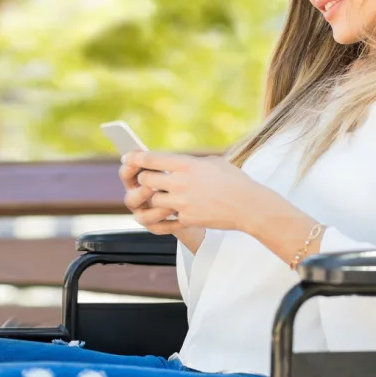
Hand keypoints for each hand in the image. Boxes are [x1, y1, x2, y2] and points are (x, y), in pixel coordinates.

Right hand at [119, 159, 186, 235]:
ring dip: (157, 211)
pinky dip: (170, 224)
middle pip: (130, 199)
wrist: (195, 202)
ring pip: (143, 217)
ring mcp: (143, 214)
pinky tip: (181, 219)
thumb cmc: (182, 179)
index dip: (129, 168)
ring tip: (172, 206)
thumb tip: (161, 156)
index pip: (125, 173)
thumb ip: (163, 162)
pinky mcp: (154, 226)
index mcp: (136, 179)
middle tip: (151, 188)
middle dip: (141, 193)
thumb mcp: (174, 167)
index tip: (137, 163)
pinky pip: (158, 228)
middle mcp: (136, 198)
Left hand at [124, 151, 270, 231]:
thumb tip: (175, 164)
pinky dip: (165, 215)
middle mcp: (180, 183)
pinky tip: (167, 212)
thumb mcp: (213, 162)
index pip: (151, 159)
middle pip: (145, 180)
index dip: (135, 158)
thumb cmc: (234, 180)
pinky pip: (166, 218)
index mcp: (187, 165)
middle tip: (147, 178)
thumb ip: (190, 163)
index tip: (127, 157)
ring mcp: (182, 203)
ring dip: (154, 197)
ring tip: (161, 195)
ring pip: (153, 200)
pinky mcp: (186, 219)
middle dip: (144, 179)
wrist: (248, 205)